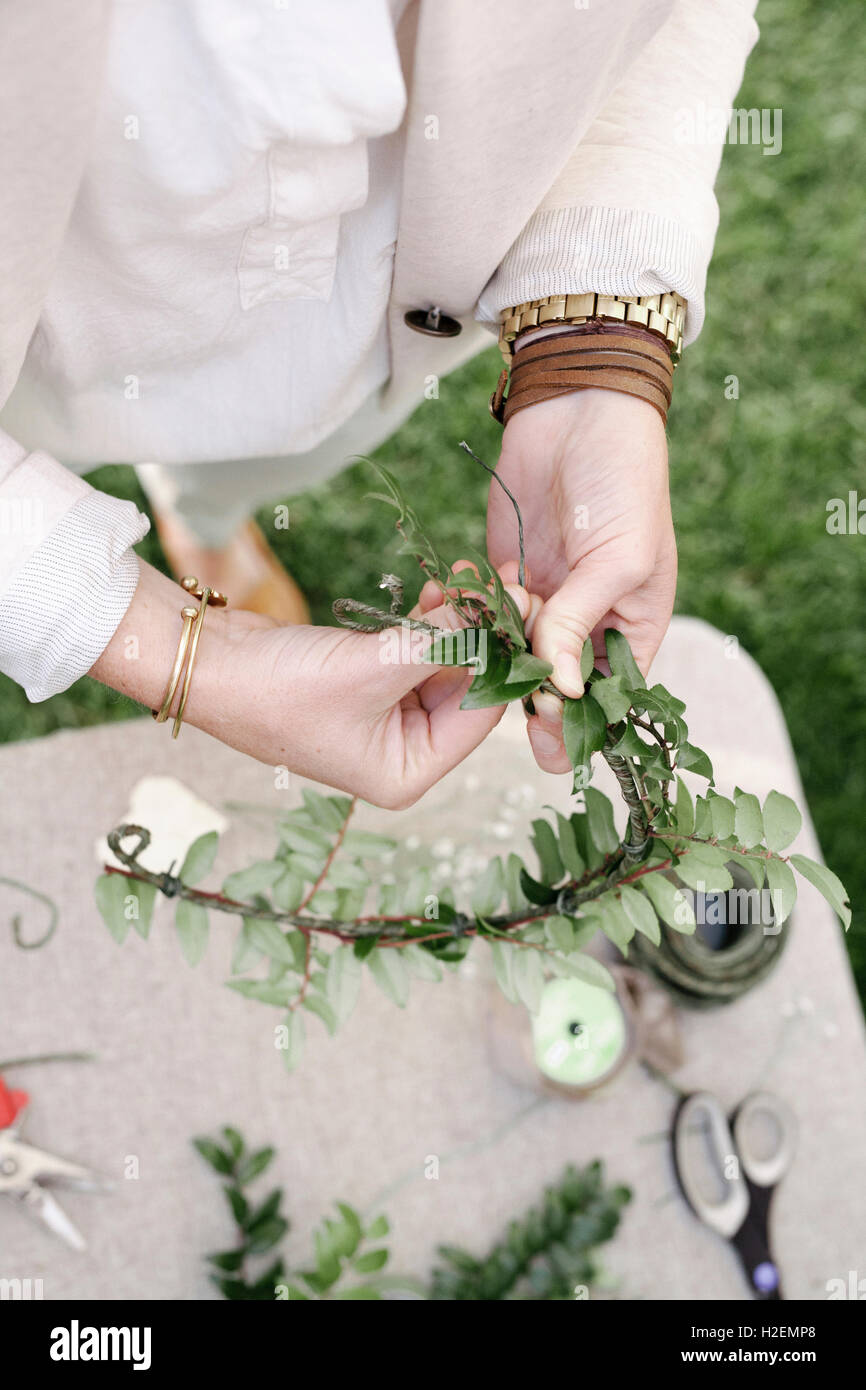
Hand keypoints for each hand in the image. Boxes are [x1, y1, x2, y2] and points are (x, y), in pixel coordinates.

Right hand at [92, 560, 531, 809]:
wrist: (205, 663)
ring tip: (465, 578)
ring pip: (442, 664)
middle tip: (500, 583)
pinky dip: (427, 624)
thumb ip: (442, 644)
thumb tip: (500, 616)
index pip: (481, 716)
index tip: (522, 608)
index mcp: (407, 774)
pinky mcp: (365, 683)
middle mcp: (400, 752)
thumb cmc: (280, 686)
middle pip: (466, 688)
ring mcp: (382, 718)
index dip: (503, 660)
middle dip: (481, 636)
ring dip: (455, 623)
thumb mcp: (373, 667)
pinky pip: (414, 653)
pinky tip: (437, 591)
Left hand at [487, 388, 676, 772]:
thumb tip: (563, 691)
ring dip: (493, 643)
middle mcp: (587, 626)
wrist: (578, 410)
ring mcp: (543, 603)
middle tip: (502, 668)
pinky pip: (482, 614)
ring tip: (493, 603)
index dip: (578, 722)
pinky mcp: (504, 576)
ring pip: (509, 654)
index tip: (546, 725)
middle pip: (552, 687)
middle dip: (525, 685)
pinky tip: (465, 584)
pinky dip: (469, 608)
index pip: (607, 699)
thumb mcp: (617, 559)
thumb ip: (583, 623)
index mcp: (632, 630)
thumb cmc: (622, 483)